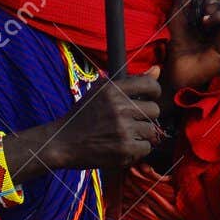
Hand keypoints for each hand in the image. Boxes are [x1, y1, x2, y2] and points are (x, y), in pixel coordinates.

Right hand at [41, 70, 162, 169]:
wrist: (62, 142)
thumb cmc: (83, 116)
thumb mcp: (101, 91)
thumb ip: (131, 80)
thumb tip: (158, 69)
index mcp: (113, 90)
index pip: (150, 85)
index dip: (154, 93)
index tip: (148, 99)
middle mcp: (119, 107)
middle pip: (154, 110)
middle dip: (145, 117)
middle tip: (131, 122)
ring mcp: (122, 129)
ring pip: (151, 131)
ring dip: (141, 135)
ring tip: (124, 135)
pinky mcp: (124, 149)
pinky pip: (146, 148)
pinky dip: (137, 150)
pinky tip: (122, 146)